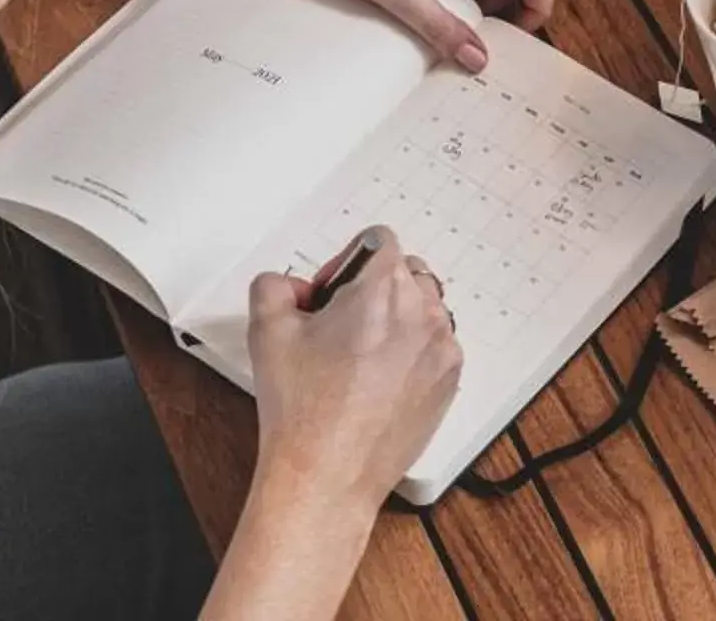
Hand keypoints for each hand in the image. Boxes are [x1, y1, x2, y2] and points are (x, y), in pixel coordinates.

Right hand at [248, 232, 463, 507]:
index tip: (331, 293)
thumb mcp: (266, 329)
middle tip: (339, 325)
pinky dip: (411, 353)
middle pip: (404, 272)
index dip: (346, 261)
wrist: (326, 476)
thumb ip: (275, 284)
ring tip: (357, 357)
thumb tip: (291, 286)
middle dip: (372, 289)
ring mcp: (442, 350)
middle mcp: (423, 313)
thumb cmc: (303, 411)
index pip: (378, 239)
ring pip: (423, 310)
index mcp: (383, 288)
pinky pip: (435, 347)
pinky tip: (376, 382)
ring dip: (396, 320)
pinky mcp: (449, 382)